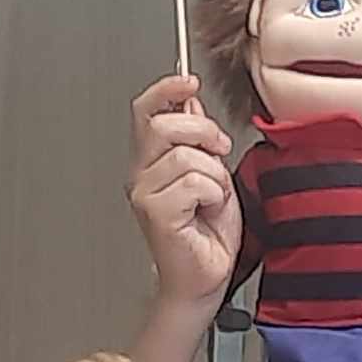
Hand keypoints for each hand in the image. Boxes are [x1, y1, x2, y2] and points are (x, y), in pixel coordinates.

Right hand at [128, 74, 241, 305]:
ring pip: (186, 155)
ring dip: (214, 175)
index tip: (189, 82)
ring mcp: (144, 192)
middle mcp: (142, 174)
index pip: (146, 111)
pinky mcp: (154, 211)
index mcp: (152, 161)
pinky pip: (194, 182)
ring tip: (212, 198)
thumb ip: (198, 141)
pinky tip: (206, 212)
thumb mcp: (212, 175)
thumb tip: (192, 105)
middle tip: (219, 153)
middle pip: (164, 124)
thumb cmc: (207, 236)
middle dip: (203, 133)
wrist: (203, 279)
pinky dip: (212, 195)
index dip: (166, 89)